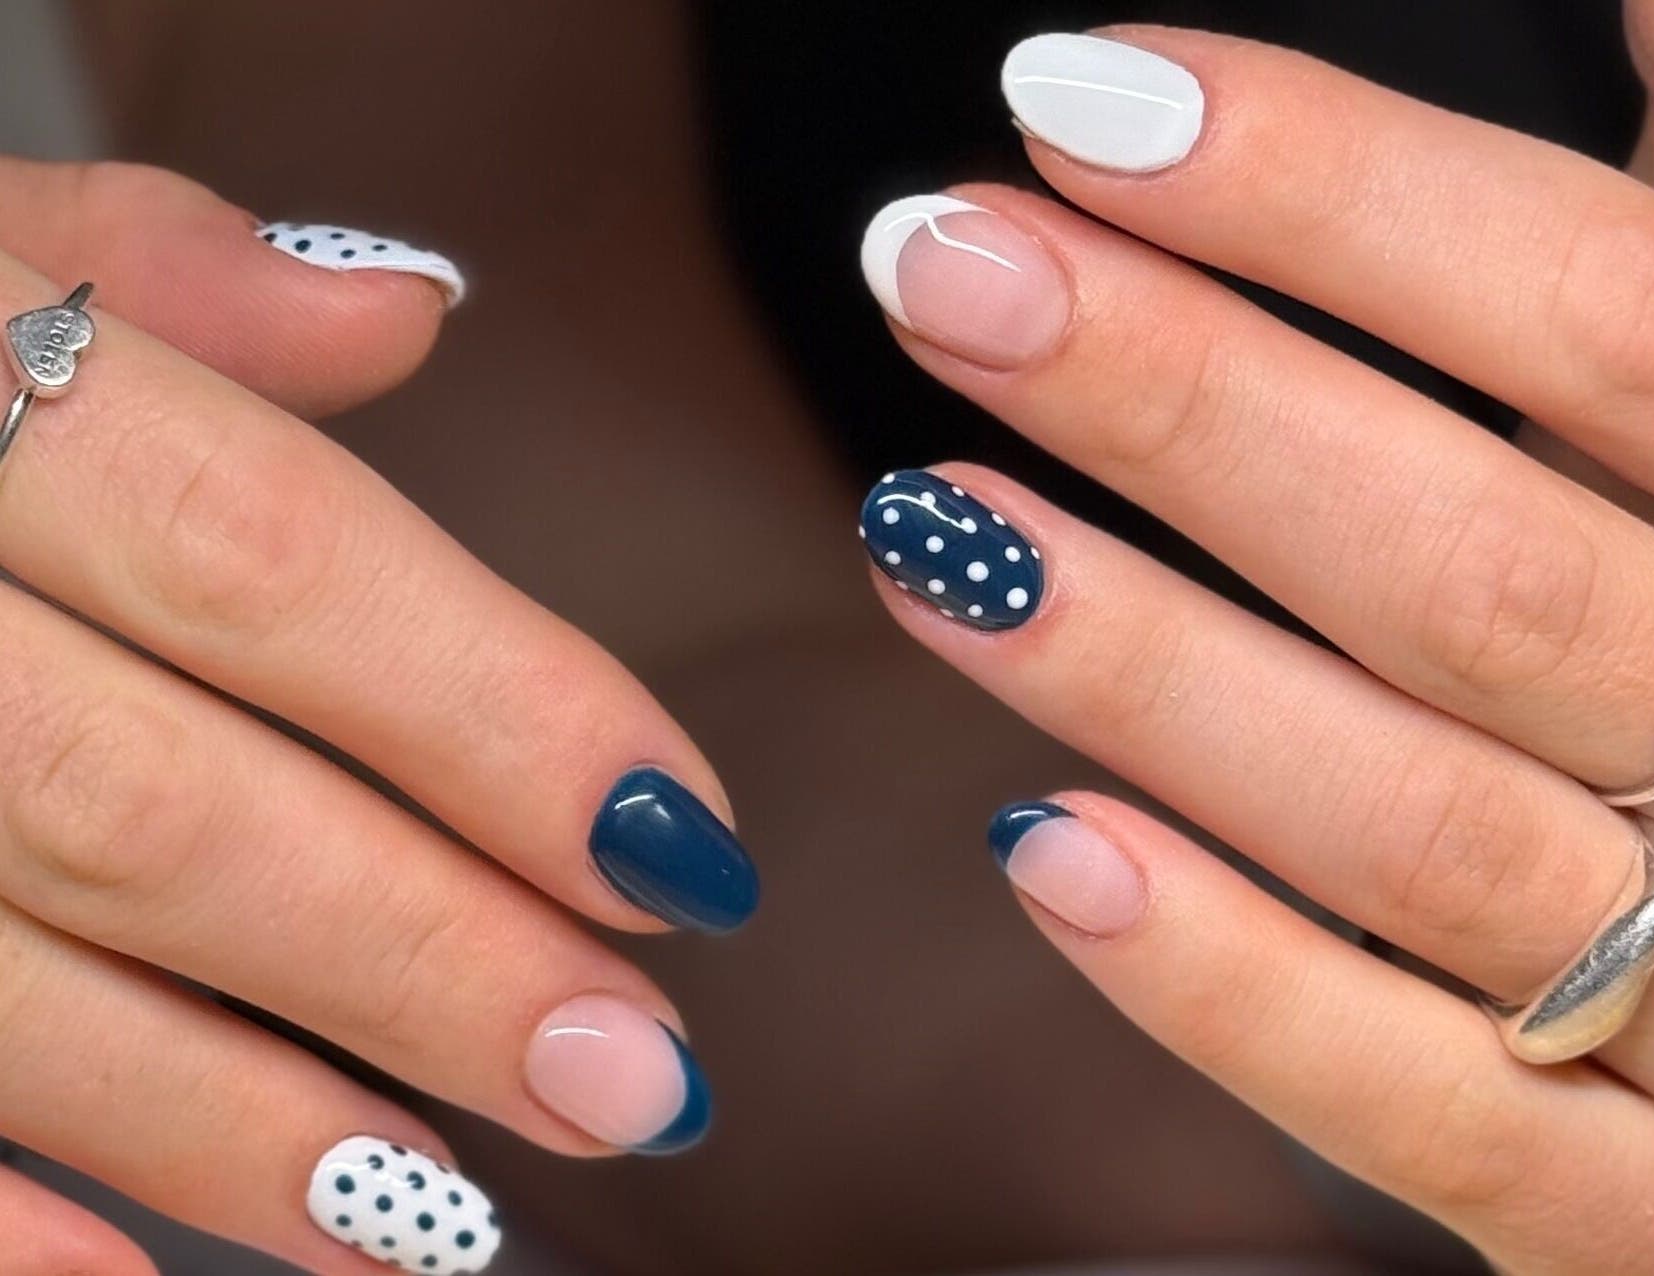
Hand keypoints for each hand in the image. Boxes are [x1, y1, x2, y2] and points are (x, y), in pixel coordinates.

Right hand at [0, 160, 755, 1275]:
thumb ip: (160, 269)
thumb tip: (414, 307)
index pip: (273, 557)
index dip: (499, 719)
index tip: (684, 850)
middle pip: (164, 806)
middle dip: (422, 961)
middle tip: (633, 1079)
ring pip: (4, 974)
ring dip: (240, 1123)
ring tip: (453, 1217)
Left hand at [859, 14, 1653, 1274]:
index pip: (1630, 327)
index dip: (1346, 200)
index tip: (1081, 100)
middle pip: (1494, 575)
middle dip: (1197, 410)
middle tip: (945, 268)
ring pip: (1436, 842)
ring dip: (1156, 677)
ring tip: (929, 532)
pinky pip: (1440, 1119)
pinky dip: (1236, 988)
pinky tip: (1042, 851)